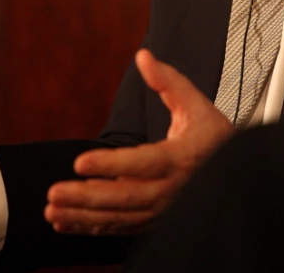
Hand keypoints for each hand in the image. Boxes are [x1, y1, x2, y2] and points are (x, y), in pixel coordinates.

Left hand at [44, 49, 233, 234]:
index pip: (144, 162)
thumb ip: (166, 80)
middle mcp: (171, 188)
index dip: (112, 164)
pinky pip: (120, 227)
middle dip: (87, 197)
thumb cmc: (210, 132)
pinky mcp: (154, 219)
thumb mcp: (194, 101)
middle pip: (126, 197)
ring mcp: (163, 209)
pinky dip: (92, 227)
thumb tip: (143, 56)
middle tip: (54, 192)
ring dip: (84, 216)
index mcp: (181, 157)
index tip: (80, 162)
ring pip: (120, 217)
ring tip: (52, 210)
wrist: (231, 168)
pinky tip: (66, 222)